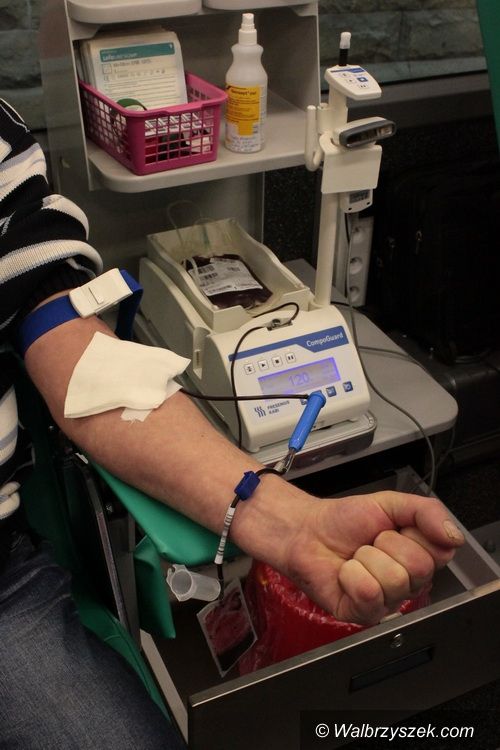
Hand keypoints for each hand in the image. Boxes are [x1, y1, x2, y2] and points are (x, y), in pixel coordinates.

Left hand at [281, 491, 463, 624]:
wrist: (307, 532)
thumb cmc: (345, 521)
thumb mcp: (390, 503)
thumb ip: (427, 512)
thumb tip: (453, 536)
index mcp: (419, 556)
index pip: (441, 552)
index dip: (413, 534)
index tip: (394, 528)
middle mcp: (407, 582)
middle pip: (419, 568)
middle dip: (388, 544)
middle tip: (371, 542)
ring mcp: (387, 601)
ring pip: (395, 581)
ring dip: (367, 558)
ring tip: (356, 557)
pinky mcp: (364, 614)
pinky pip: (369, 594)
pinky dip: (351, 575)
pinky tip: (346, 573)